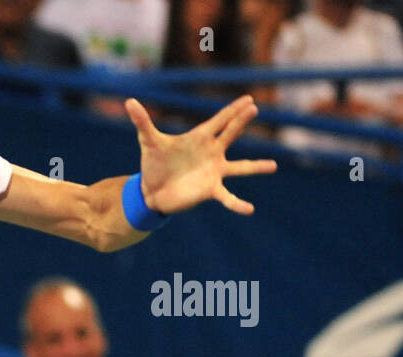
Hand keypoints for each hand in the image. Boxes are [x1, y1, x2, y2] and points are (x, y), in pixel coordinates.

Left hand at [126, 95, 277, 215]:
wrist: (150, 191)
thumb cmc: (154, 163)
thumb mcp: (148, 141)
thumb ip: (142, 122)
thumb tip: (129, 101)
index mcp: (199, 139)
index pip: (219, 121)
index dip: (232, 110)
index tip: (249, 100)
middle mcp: (211, 153)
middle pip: (230, 134)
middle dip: (240, 122)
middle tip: (254, 109)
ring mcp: (213, 171)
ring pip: (239, 167)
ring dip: (256, 166)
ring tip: (272, 166)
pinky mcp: (210, 190)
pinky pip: (227, 197)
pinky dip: (237, 204)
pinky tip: (249, 210)